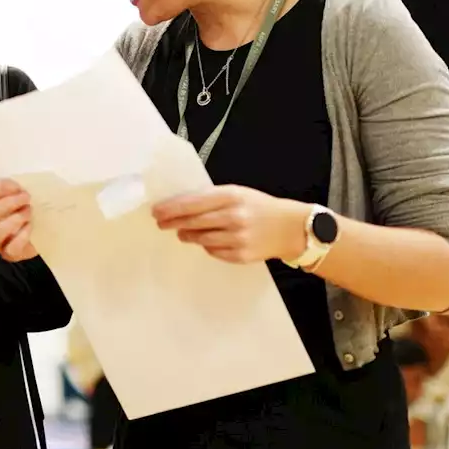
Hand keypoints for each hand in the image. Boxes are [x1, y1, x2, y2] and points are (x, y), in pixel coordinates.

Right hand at [0, 179, 36, 261]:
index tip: (16, 186)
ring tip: (28, 212)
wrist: (42, 223)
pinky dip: (21, 237)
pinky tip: (30, 227)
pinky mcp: (8, 254)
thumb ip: (14, 184)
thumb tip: (20, 184)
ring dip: (14, 221)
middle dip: (7, 204)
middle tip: (26, 197)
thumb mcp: (19, 189)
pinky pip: (10, 250)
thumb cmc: (26, 203)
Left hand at [152, 185, 308, 264]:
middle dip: (173, 222)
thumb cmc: (259, 206)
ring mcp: (238, 238)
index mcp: (231, 196)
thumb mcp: (237, 193)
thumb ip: (211, 198)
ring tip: (182, 232)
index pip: (192, 203)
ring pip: (201, 239)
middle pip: (193, 222)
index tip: (157, 211)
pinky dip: (207, 246)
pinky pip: (213, 252)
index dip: (171, 208)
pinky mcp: (241, 255)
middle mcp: (233, 217)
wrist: (291, 227)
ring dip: (187, 235)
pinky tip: (207, 241)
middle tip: (161, 223)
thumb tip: (180, 207)